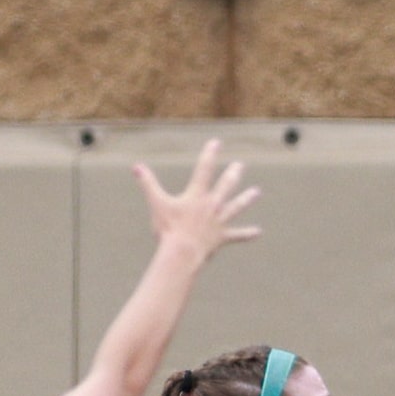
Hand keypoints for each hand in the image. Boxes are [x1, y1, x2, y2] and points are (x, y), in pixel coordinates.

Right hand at [135, 140, 261, 264]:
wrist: (182, 252)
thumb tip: (136, 166)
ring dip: (246, 198)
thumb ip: (148, 183)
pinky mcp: (222, 236)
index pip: (204, 169)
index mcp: (196, 195)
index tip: (216, 142)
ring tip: (256, 192)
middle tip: (240, 165)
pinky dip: (247, 234)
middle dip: (233, 174)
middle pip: (226, 186)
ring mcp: (219, 221)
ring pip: (236, 206)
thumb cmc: (168, 228)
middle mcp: (212, 205)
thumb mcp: (157, 203)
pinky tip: (258, 232)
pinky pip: (237, 235)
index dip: (209, 154)